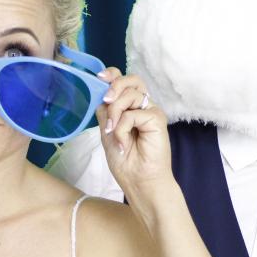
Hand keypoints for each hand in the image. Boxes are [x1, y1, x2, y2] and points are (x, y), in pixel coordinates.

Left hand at [96, 68, 172, 198]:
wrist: (139, 181)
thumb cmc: (126, 162)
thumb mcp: (107, 132)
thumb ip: (106, 112)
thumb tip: (102, 93)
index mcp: (132, 108)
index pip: (125, 82)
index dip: (113, 75)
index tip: (99, 78)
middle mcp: (144, 107)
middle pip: (132, 81)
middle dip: (115, 86)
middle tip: (107, 100)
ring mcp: (151, 112)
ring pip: (130, 94)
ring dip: (115, 113)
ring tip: (112, 132)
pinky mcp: (157, 119)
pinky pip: (133, 113)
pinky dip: (122, 128)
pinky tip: (123, 143)